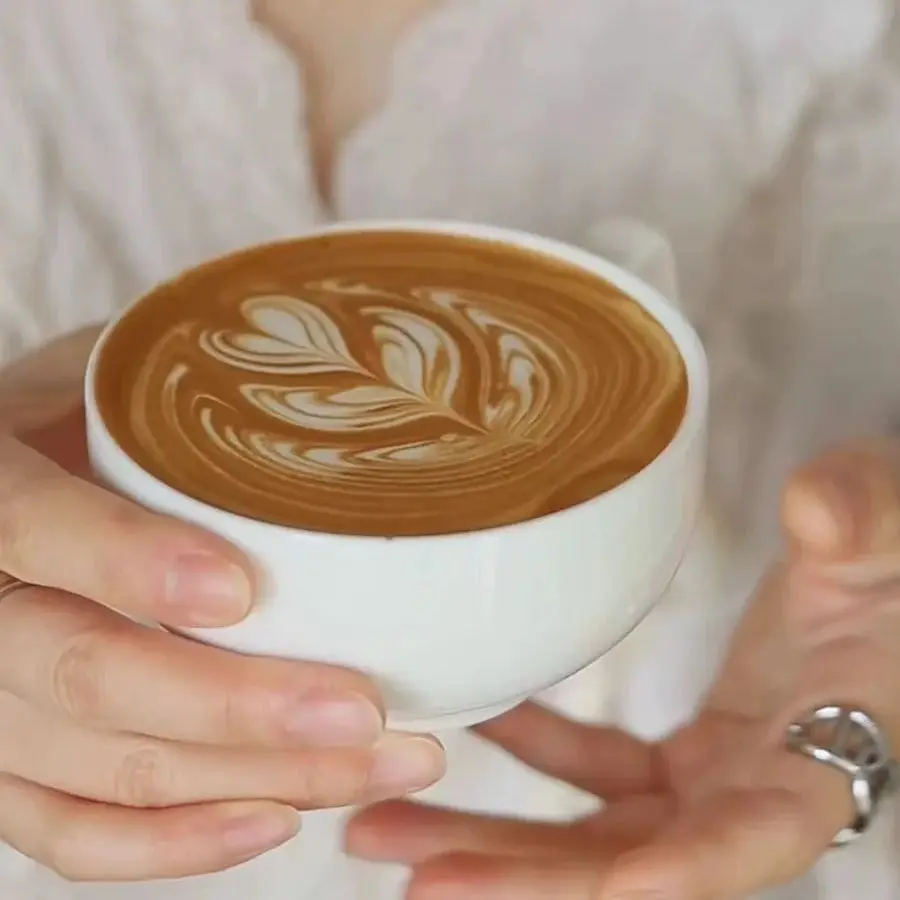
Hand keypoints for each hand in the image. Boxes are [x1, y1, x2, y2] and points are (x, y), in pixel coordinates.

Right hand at [0, 328, 444, 881]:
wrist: (2, 489)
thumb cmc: (64, 420)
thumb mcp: (103, 378)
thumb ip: (182, 394)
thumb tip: (348, 392)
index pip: (32, 524)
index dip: (127, 562)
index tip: (238, 590)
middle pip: (83, 674)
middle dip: (236, 707)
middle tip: (366, 712)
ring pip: (102, 770)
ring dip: (252, 780)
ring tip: (380, 761)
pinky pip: (68, 833)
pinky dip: (174, 844)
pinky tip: (276, 820)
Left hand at [348, 442, 899, 898]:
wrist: (875, 587)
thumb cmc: (891, 569)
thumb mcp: (884, 540)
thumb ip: (861, 523)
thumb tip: (818, 509)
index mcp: (820, 770)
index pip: (746, 845)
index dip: (675, 874)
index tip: (598, 890)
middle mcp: (755, 801)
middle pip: (632, 870)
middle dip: (526, 882)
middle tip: (414, 877)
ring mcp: (710, 789)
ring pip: (593, 835)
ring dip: (493, 836)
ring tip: (386, 824)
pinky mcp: (681, 762)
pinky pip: (592, 766)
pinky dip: (530, 747)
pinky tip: (474, 716)